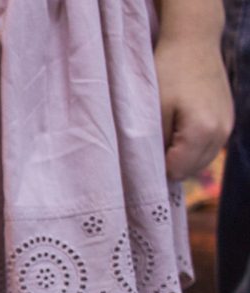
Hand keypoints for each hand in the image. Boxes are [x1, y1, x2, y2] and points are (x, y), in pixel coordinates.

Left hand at [156, 36, 232, 179]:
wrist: (194, 42)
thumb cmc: (168, 73)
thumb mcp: (154, 110)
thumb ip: (155, 143)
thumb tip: (155, 168)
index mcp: (202, 132)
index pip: (176, 172)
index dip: (156, 169)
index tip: (142, 154)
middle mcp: (221, 133)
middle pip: (190, 171)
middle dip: (169, 164)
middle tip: (151, 144)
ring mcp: (228, 127)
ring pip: (200, 162)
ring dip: (181, 157)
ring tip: (165, 135)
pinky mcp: (228, 120)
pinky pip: (207, 148)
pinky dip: (192, 147)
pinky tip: (178, 130)